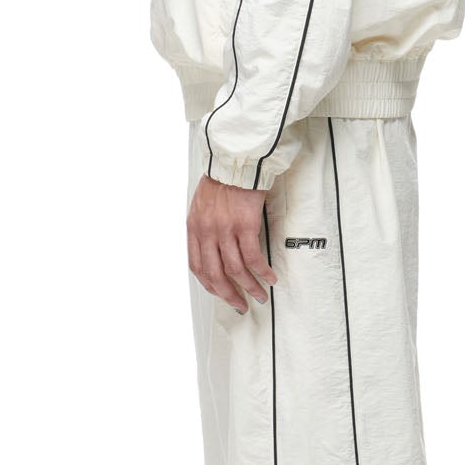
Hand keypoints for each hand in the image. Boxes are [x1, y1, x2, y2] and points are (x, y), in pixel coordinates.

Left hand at [188, 172, 278, 313]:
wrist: (235, 160)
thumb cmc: (222, 179)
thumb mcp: (202, 205)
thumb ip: (204, 228)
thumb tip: (214, 249)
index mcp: (194, 228)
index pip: (197, 267)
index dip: (210, 285)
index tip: (222, 294)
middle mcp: (207, 232)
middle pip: (215, 275)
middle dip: (229, 294)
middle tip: (241, 304)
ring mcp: (225, 230)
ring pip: (235, 270)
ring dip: (249, 287)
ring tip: (260, 294)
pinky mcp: (245, 225)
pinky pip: (253, 257)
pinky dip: (262, 272)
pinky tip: (270, 277)